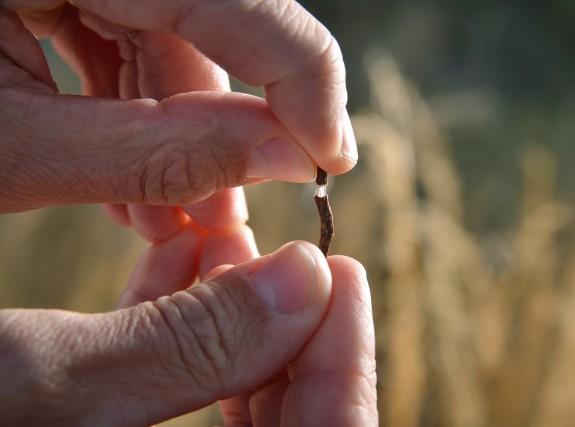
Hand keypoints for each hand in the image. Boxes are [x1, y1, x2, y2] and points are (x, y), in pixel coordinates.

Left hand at [0, 0, 357, 212]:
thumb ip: (156, 154)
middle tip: (231, 214)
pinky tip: (133, 185)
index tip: (330, 155)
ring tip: (167, 220)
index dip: (300, 73)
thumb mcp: (21, 152)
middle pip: (208, 24)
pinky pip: (133, 47)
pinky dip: (142, 120)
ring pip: (173, 45)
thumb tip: (287, 158)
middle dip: (222, 132)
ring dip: (180, 141)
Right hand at [0, 242, 377, 425]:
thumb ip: (188, 344)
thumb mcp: (35, 389)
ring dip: (226, 306)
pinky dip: (172, 314)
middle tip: (288, 249)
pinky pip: (162, 380)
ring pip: (220, 389)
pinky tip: (174, 252)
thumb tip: (311, 278)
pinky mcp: (96, 423)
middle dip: (282, 324)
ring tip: (217, 235)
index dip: (340, 361)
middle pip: (277, 417)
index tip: (339, 268)